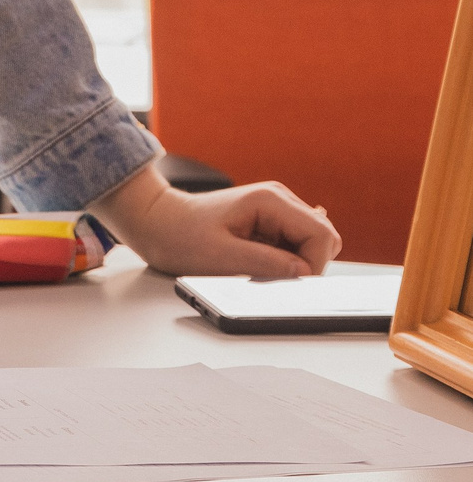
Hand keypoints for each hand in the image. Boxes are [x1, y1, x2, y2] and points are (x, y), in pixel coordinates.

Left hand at [90, 161, 341, 277]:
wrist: (157, 224)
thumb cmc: (181, 236)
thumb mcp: (222, 257)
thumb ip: (267, 264)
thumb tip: (305, 273)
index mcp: (271, 199)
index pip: (321, 235)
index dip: (312, 266)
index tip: (286, 283)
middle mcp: (279, 198)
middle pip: (323, 237)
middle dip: (307, 264)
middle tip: (270, 276)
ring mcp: (276, 208)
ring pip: (312, 243)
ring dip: (294, 263)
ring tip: (257, 266)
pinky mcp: (271, 220)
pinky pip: (295, 245)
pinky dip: (285, 260)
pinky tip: (259, 263)